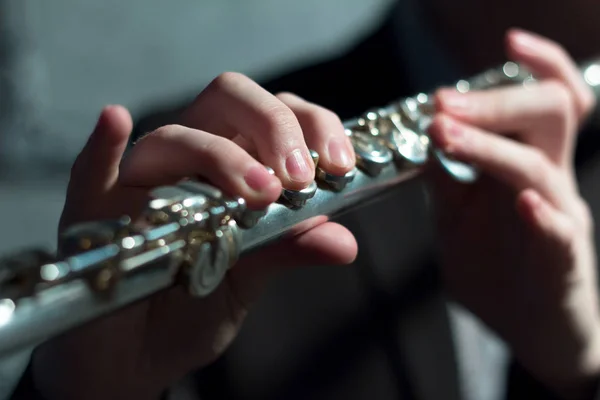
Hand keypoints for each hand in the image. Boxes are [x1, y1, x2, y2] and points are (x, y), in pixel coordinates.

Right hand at [33, 75, 357, 398]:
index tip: (339, 166)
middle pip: (228, 101)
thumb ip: (289, 250)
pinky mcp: (93, 209)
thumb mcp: (251, 278)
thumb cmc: (195, 308)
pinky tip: (115, 122)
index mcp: (235, 164)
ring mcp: (141, 180)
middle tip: (297, 177)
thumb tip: (343, 241)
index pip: (275, 116)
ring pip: (174, 138)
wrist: (141, 357)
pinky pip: (91, 170)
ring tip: (260, 193)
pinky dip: (103, 147)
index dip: (312, 126)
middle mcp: (190, 160)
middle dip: (273, 126)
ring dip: (220, 155)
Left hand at [427, 29, 599, 398]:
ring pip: (541, 166)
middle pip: (549, 116)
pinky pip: (559, 233)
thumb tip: (421, 138)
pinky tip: (522, 204)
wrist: (532, 332)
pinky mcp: (562, 264)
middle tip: (444, 102)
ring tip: (447, 134)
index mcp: (526, 167)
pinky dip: (541, 214)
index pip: (545, 103)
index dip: (538, 65)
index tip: (507, 42)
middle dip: (495, 101)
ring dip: (492, 147)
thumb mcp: (458, 218)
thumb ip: (445, 180)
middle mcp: (549, 184)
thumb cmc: (499, 270)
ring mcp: (559, 222)